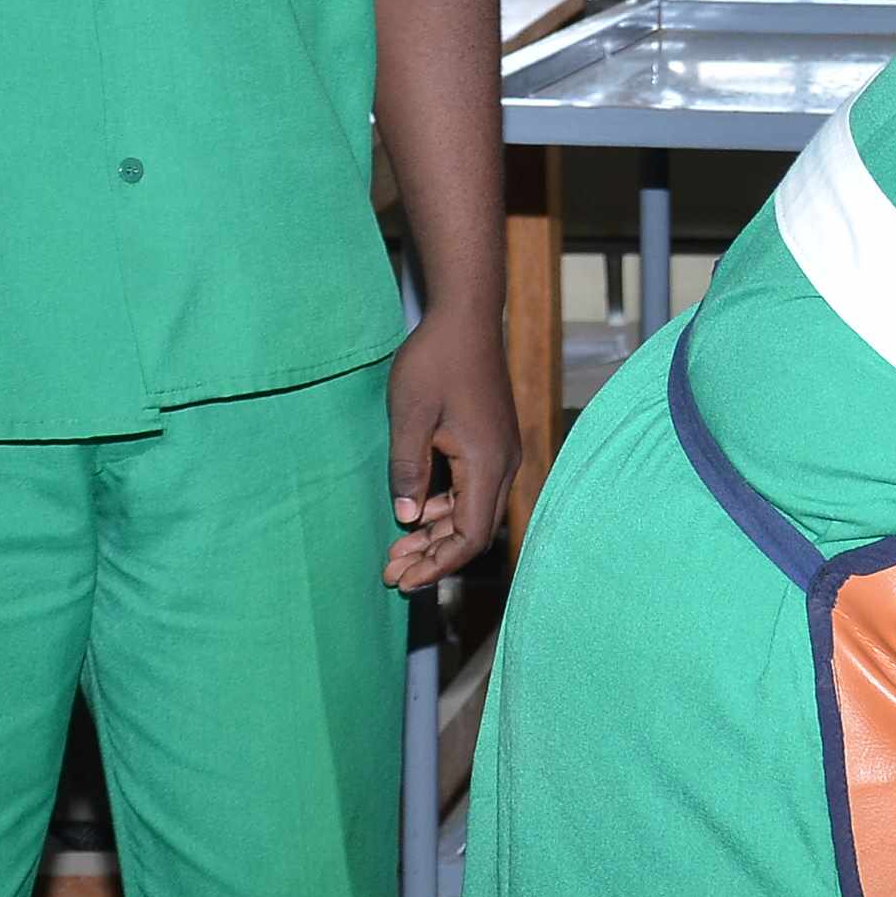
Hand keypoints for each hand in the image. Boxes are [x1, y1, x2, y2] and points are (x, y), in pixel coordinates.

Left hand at [383, 312, 517, 588]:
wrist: (466, 317)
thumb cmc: (435, 361)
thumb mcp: (409, 417)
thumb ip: (408, 470)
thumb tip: (407, 518)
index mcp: (487, 462)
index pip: (471, 535)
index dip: (439, 564)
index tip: (404, 579)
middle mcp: (503, 464)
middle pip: (475, 531)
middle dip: (434, 557)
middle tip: (392, 576)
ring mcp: (500, 452)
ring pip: (474, 512)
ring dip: (437, 535)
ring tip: (397, 551)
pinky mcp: (492, 442)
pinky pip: (473, 490)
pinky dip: (446, 509)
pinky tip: (416, 513)